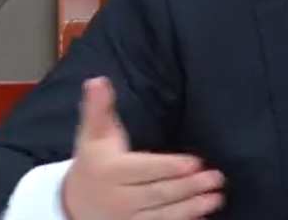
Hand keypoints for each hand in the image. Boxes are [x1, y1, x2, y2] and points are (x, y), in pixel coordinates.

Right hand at [61, 77, 224, 219]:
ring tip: (216, 198)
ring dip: (191, 207)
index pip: (144, 169)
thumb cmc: (93, 163)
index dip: (169, 166)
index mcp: (109, 171)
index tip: (194, 162)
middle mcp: (117, 199)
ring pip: (162, 215)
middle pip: (158, 193)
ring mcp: (125, 219)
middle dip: (189, 187)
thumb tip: (97, 80)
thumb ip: (99, 108)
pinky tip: (202, 218)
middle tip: (216, 178)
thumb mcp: (92, 135)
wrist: (72, 204)